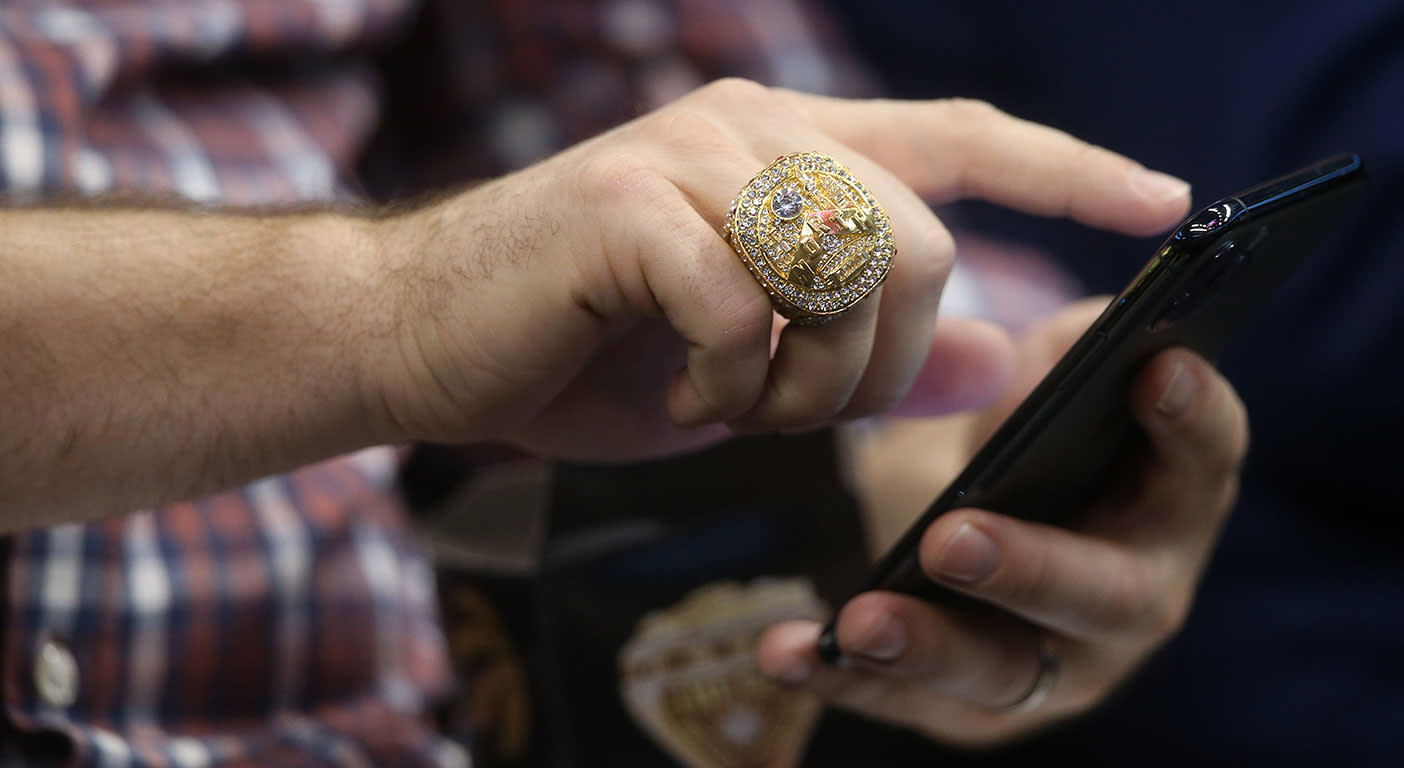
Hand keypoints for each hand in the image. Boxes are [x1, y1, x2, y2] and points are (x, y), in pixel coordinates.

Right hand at [367, 79, 1191, 459]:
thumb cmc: (589, 349)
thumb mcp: (754, 367)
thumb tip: (997, 359)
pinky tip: (675, 388)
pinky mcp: (626, 204)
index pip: (961, 137)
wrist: (422, 337)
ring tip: (728, 400)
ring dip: (804, 382)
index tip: (1159, 203)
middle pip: (924, 238)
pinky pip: (742, 307)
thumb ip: (868, 352)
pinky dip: (724, 382)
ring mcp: (688, 157)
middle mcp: (752, 130)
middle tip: (800, 408)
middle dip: (888, 361)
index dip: (1068, 169)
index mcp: (791, 150)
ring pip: (844, 271)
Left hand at [755, 298, 1249, 745]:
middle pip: (1106, 596)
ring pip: (1002, 669)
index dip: (1192, 420)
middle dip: (1032, 568)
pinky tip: (784, 653)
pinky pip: (904, 700)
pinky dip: (840, 678)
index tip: (1158, 367)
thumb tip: (1090, 328)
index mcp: (1167, 507)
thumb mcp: (1042, 387)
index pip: (1204, 464)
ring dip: (927, 646)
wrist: (967, 532)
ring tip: (860, 620)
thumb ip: (1067, 350)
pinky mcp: (970, 707)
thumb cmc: (1023, 449)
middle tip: (955, 537)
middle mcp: (1131, 599)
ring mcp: (1054, 667)